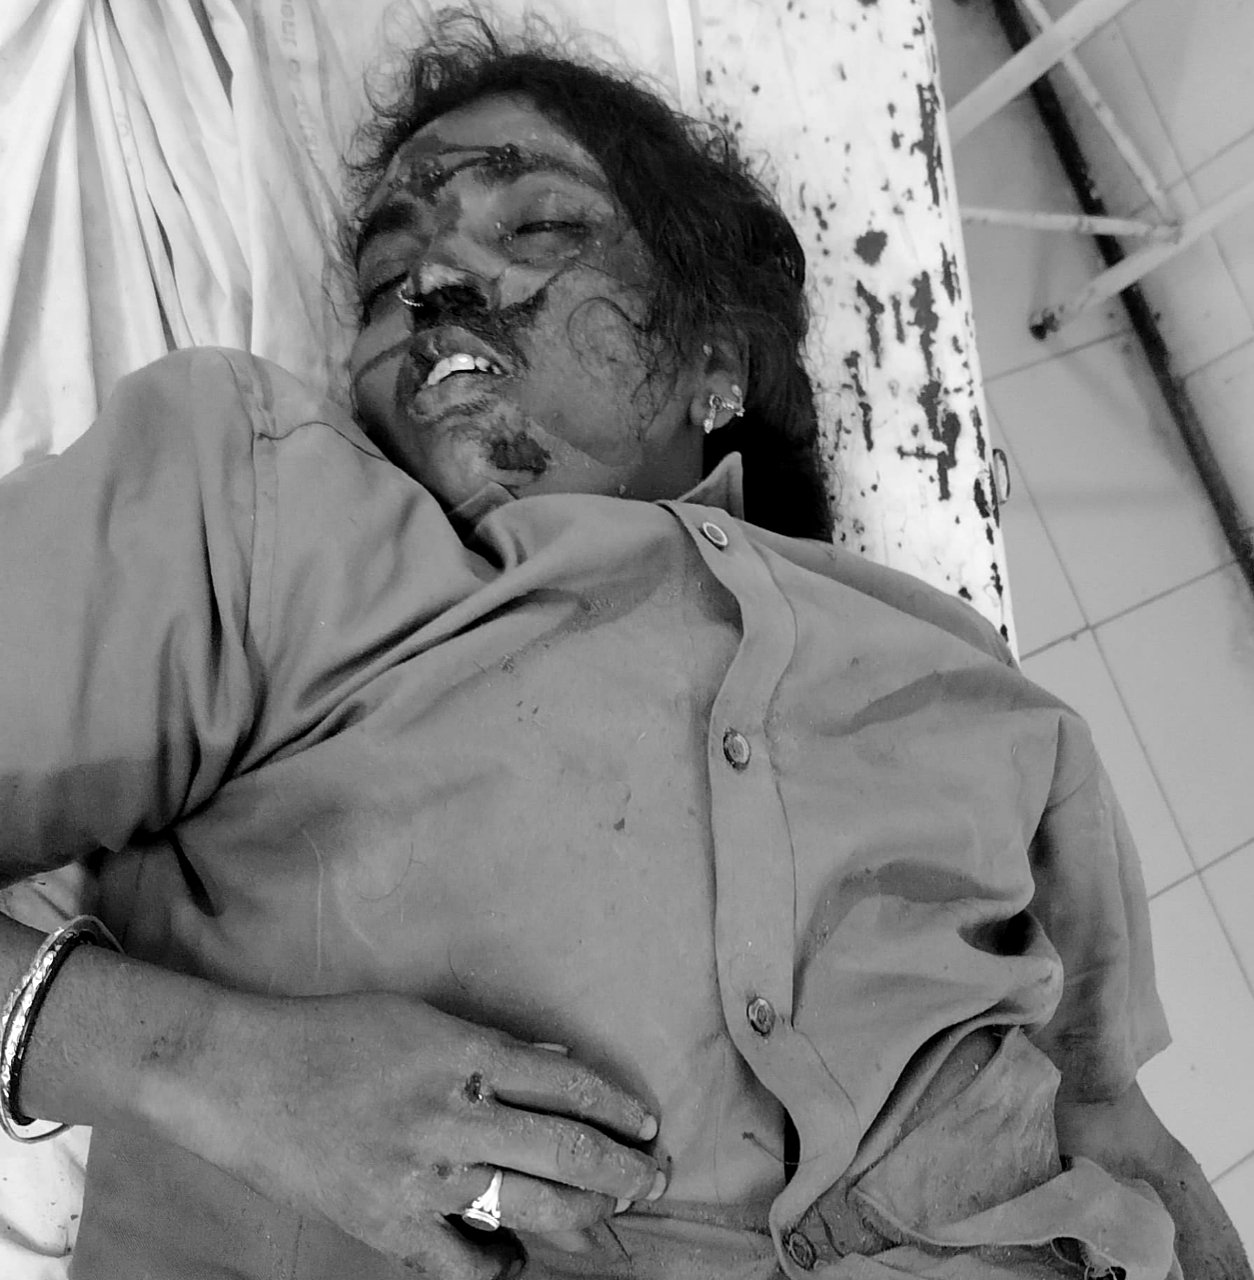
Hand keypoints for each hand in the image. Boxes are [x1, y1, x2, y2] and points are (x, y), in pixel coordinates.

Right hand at [181, 991, 663, 1277]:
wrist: (247, 1079)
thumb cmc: (336, 1035)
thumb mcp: (422, 1018)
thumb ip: (493, 1045)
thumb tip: (557, 1062)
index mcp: (465, 1055)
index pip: (570, 1084)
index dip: (619, 1107)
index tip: (646, 1124)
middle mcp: (455, 1117)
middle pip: (567, 1150)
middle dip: (624, 1170)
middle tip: (654, 1178)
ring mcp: (424, 1177)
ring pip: (532, 1208)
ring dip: (586, 1215)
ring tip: (611, 1213)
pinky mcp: (389, 1225)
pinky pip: (462, 1263)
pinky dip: (499, 1265)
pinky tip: (516, 1257)